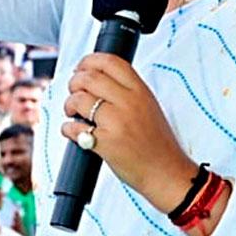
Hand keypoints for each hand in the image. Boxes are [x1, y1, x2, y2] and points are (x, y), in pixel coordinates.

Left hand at [61, 53, 197, 213]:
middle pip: (89, 77)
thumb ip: (127, 91)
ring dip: (69, 104)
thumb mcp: (149, 107)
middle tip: (73, 93)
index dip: (89, 61)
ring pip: (79, 100)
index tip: (80, 68)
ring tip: (72, 112)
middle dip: (74, 83)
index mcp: (140, 91)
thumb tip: (94, 78)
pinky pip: (74, 128)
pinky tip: (73, 132)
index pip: (110, 62)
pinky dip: (67, 129)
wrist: (167, 174)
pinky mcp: (105, 143)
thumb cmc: (157, 143)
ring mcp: (117, 122)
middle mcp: (129, 103)